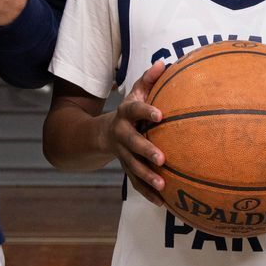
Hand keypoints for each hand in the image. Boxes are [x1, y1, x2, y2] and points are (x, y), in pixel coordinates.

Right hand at [106, 62, 167, 205]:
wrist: (102, 134)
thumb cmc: (130, 111)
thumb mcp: (135, 94)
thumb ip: (148, 80)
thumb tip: (163, 62)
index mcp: (126, 115)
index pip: (135, 111)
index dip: (146, 112)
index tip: (161, 115)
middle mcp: (122, 136)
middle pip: (132, 143)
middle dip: (146, 151)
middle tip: (162, 158)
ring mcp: (122, 155)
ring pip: (133, 167)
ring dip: (147, 177)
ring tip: (163, 185)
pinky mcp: (126, 169)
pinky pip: (136, 183)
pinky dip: (148, 194)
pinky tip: (163, 203)